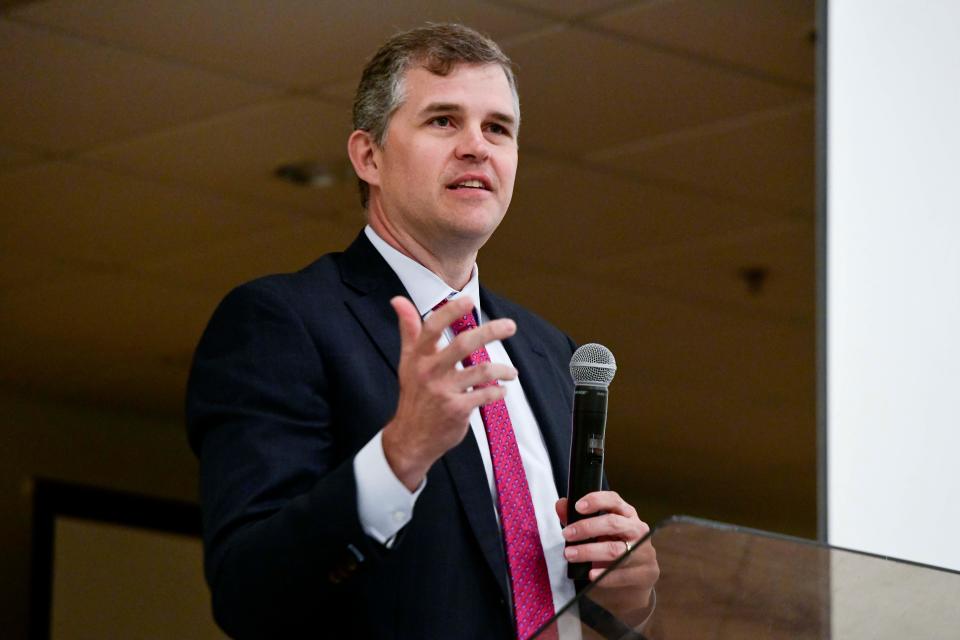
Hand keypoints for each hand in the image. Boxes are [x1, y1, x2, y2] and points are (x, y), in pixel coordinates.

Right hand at [382, 295, 517, 490]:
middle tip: (510, 325)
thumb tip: (398, 300)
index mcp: (419, 357)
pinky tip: (502, 391)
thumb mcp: (407, 361)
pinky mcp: (457, 410)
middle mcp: (430, 372)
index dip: (450, 312)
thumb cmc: (413, 395)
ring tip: (511, 372)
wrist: (410, 438)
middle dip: (490, 331)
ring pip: (481, 371)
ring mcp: (444, 391)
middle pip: (463, 344)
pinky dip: (498, 392)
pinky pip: (484, 395)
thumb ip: (408, 330)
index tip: (468, 300)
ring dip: (502, 369)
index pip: (432, 327)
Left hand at [556, 492, 658, 606]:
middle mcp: (637, 529)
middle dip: (587, 528)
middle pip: (613, 523)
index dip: (596, 500)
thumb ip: (578, 519)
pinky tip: (590, 574)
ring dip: (589, 552)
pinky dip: (604, 575)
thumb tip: (561, 505)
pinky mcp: (645, 573)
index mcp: (627, 514)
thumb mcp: (597, 532)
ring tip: (570, 554)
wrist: (634, 582)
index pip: (614, 500)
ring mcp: (643, 551)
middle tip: (566, 534)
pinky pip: (621, 574)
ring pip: (615, 550)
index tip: (577, 507)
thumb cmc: (613, 549)